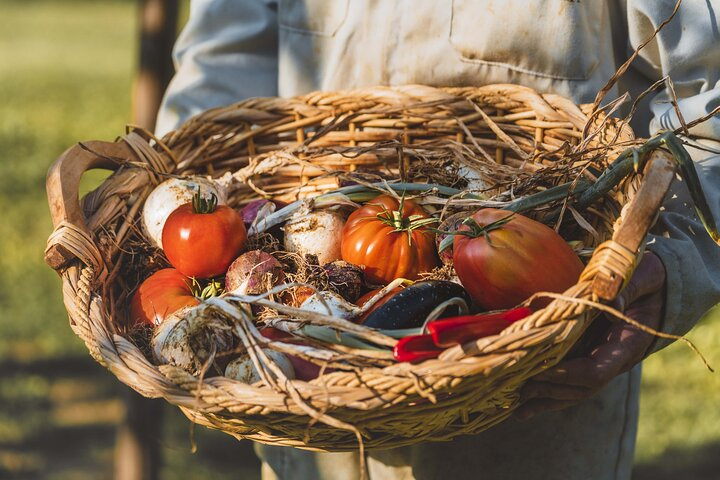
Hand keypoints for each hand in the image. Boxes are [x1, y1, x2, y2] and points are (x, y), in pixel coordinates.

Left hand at [516, 252, 665, 420]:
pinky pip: (568, 382)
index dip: (570, 374)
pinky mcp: (588, 356)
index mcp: (627, 345)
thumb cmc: (647, 279)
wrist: (654, 287)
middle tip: (522, 387)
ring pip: (574, 391)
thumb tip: (612, 301)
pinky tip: (524, 406)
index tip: (543, 369)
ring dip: (546, 400)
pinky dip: (547, 393)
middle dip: (552, 389)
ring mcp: (601, 361)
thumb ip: (627, 288)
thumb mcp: (644, 276)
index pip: (597, 371)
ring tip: (517, 409)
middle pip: (582, 388)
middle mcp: (614, 360)